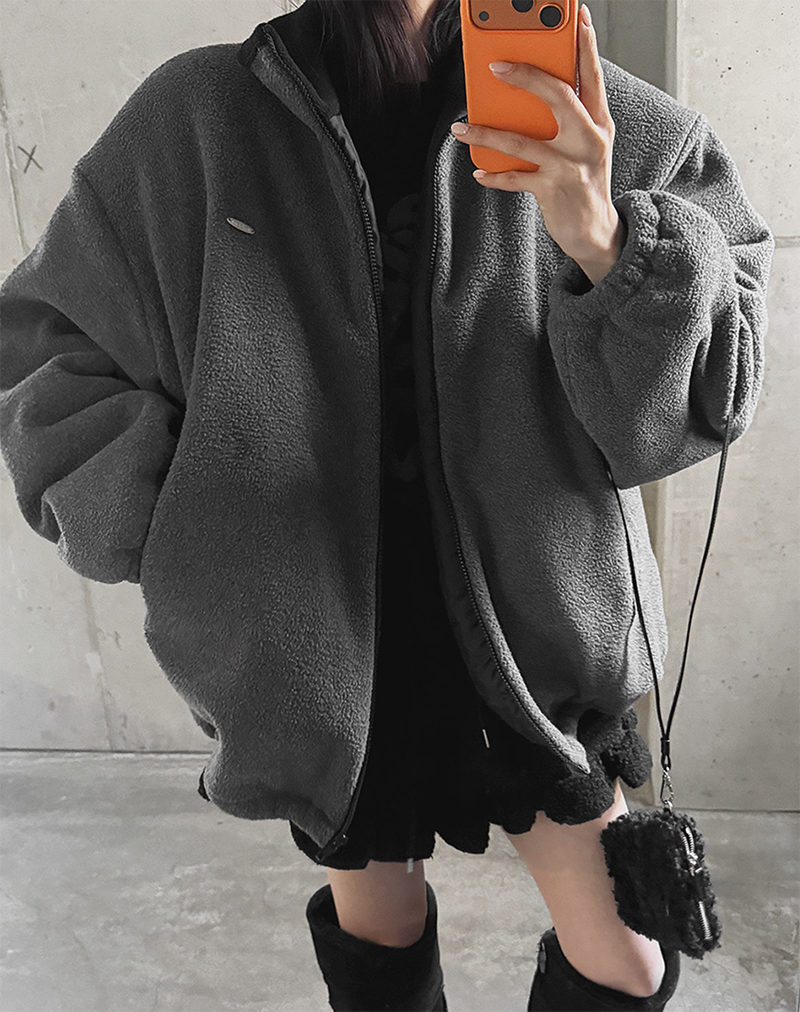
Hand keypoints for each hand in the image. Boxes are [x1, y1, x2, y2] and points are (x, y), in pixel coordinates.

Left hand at [449, 3, 624, 285]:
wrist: (595, 232)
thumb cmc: (584, 181)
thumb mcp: (587, 145)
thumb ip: (569, 118)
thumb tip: (531, 91)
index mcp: (599, 122)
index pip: (592, 76)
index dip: (584, 45)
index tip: (574, 15)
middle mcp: (589, 140)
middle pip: (558, 96)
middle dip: (526, 76)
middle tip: (494, 66)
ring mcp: (571, 166)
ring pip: (523, 141)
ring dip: (486, 134)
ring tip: (461, 128)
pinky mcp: (553, 190)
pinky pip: (515, 178)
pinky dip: (494, 176)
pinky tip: (478, 172)